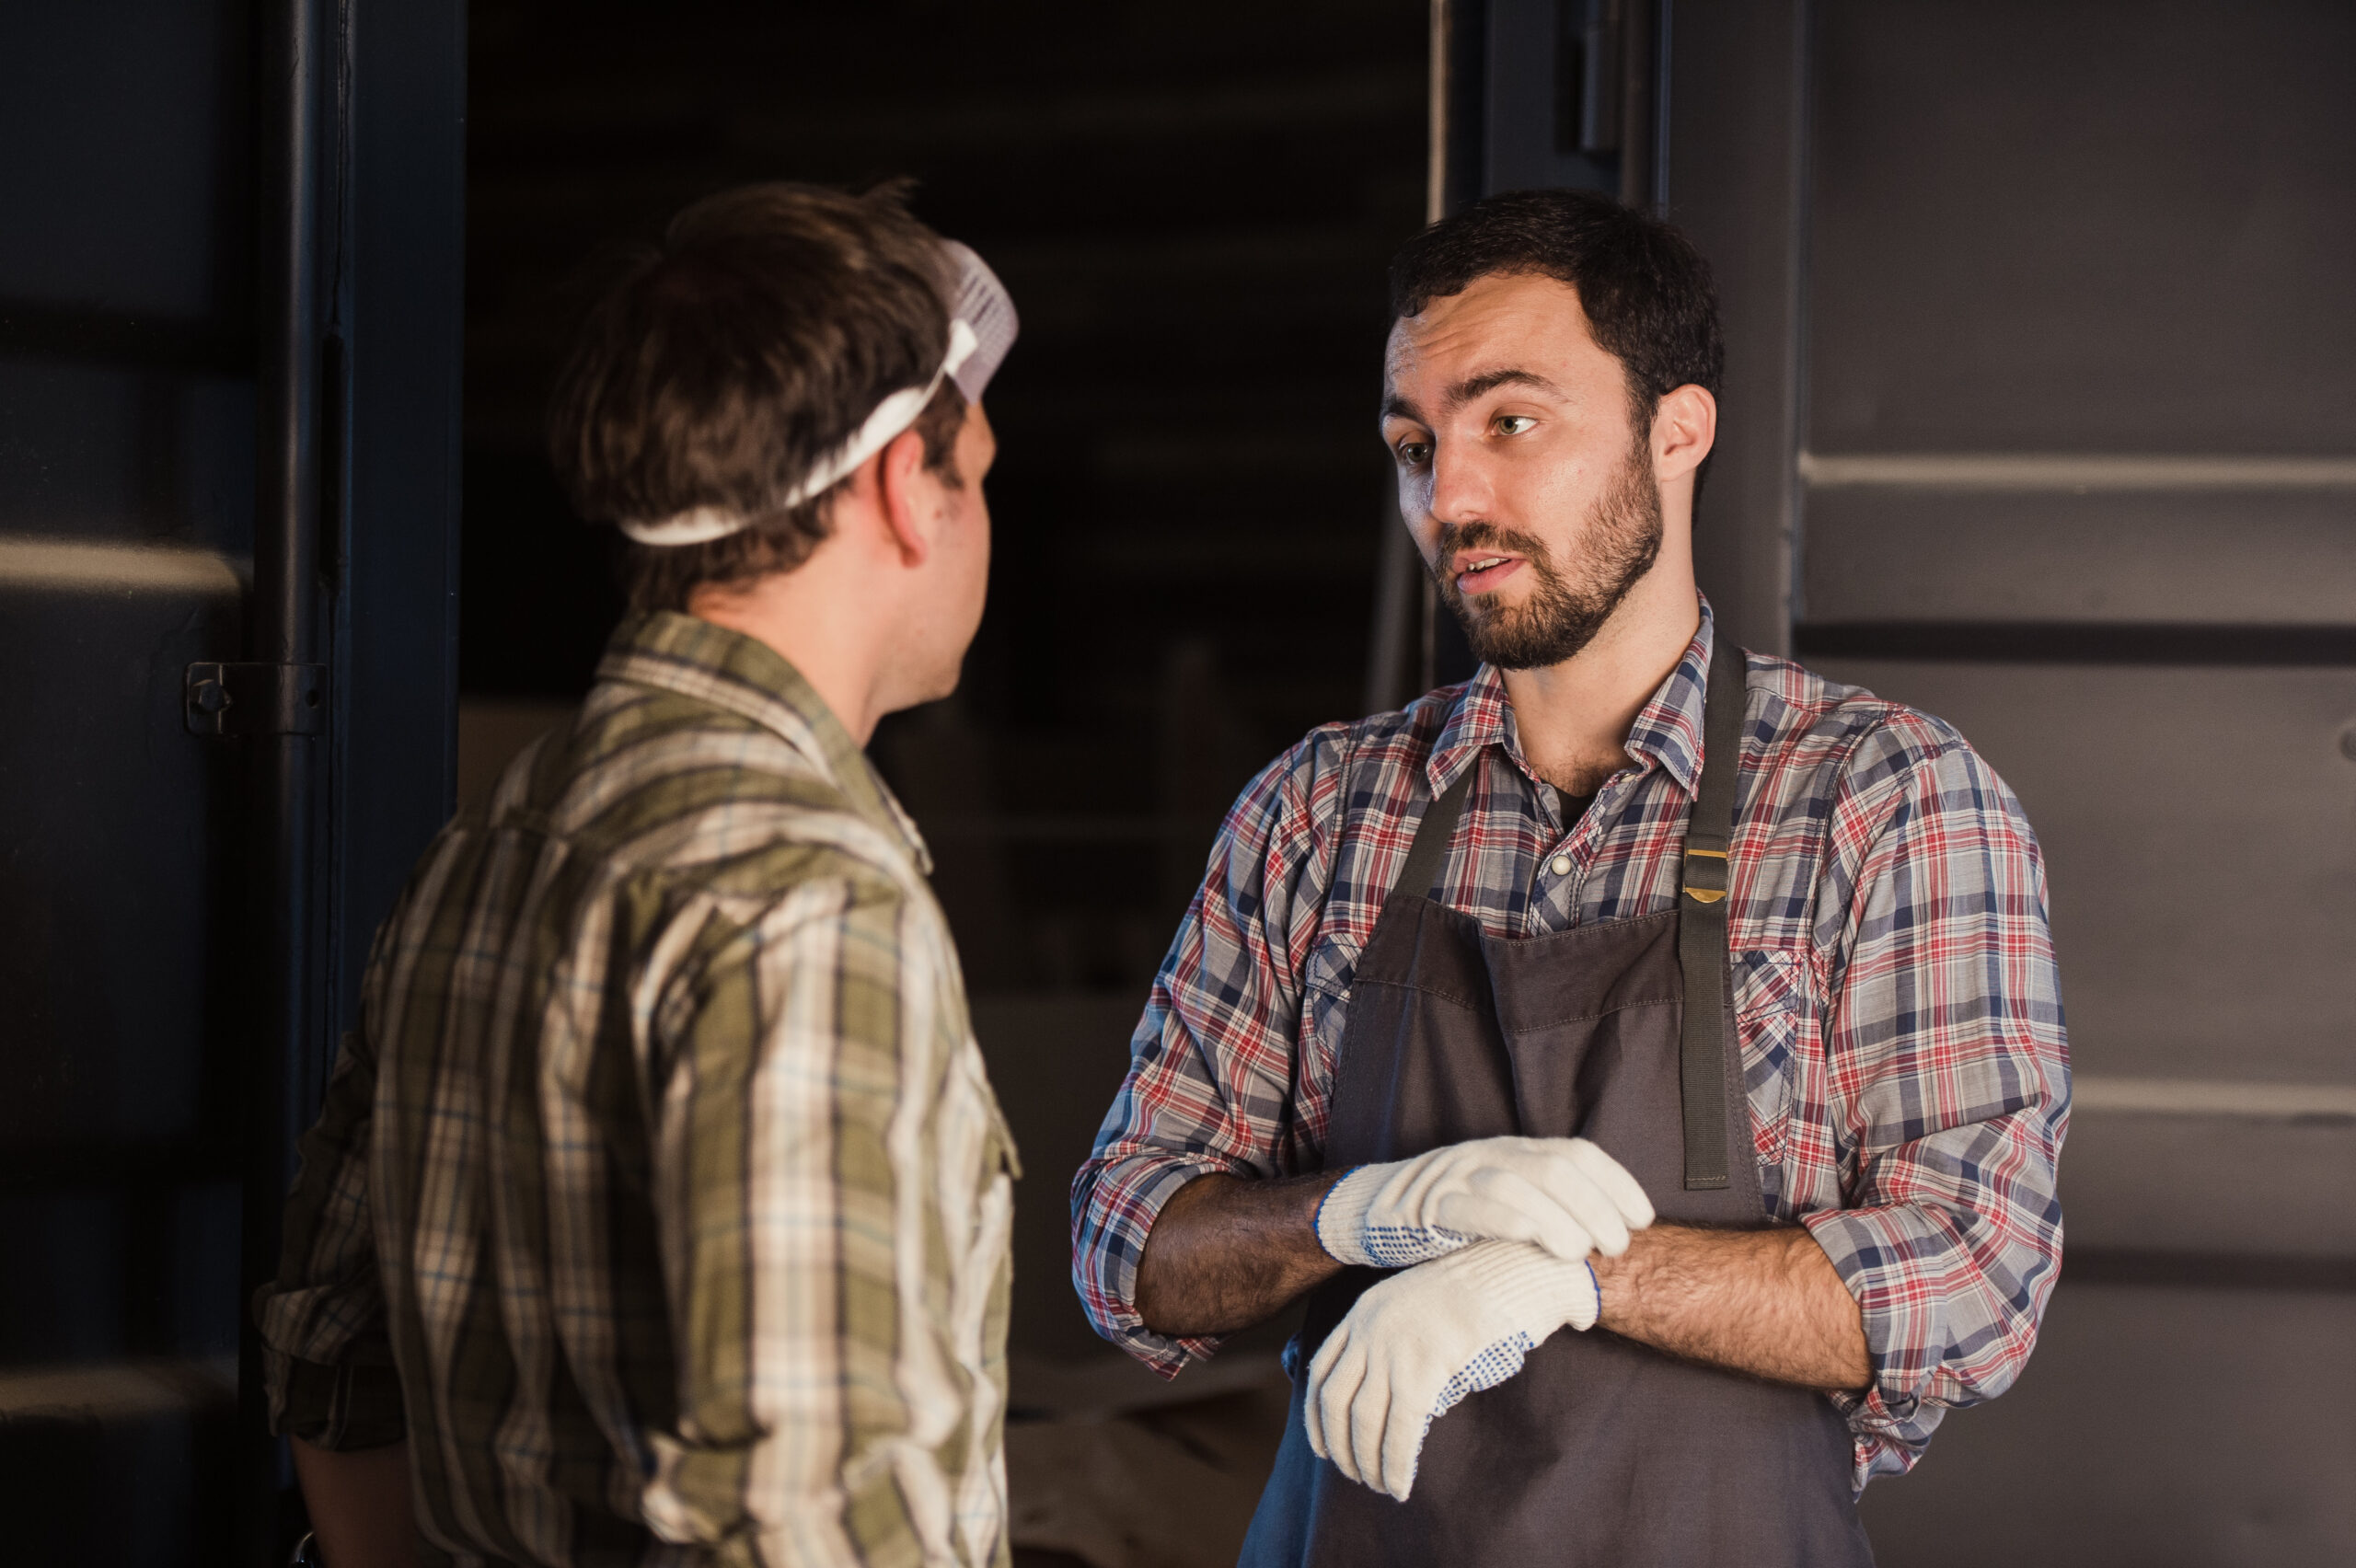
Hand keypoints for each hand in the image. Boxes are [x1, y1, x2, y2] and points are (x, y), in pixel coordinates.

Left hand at [1306, 1241, 1597, 1500]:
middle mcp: (1370, 1330)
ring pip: (1364, 1420)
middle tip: (1355, 1476)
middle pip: (1335, 1401)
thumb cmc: (1477, 1290)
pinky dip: (1396, 1464)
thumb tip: (1388, 1393)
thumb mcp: (1416, 1302)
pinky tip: (1401, 1485)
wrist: (1511, 1268)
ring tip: (1379, 1486)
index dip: (1315, 1416)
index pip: (1321, 1370)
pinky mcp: (1426, 1368)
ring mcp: (1395, 1348)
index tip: (1322, 1447)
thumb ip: (1394, 1339)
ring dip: (1367, 1462)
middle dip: (1340, 1447)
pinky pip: (1401, 1429)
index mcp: (1364, 1311)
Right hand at [1313, 1135, 1652, 1268]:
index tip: (1644, 1218)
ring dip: (1561, 1218)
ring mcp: (1461, 1175)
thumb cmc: (1452, 1217)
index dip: (1617, 1182)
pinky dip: (1512, 1222)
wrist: (1374, 1213)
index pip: (1578, 1153)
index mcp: (1515, 1150)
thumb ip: (1547, 1208)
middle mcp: (1492, 1153)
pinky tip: (1537, 1242)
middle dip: (1597, 1206)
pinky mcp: (1432, 1205)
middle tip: (1617, 1246)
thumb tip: (1609, 1238)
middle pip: (1557, 1167)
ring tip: (1583, 1253)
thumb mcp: (1505, 1202)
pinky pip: (1476, 1206)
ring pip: (1521, 1182)